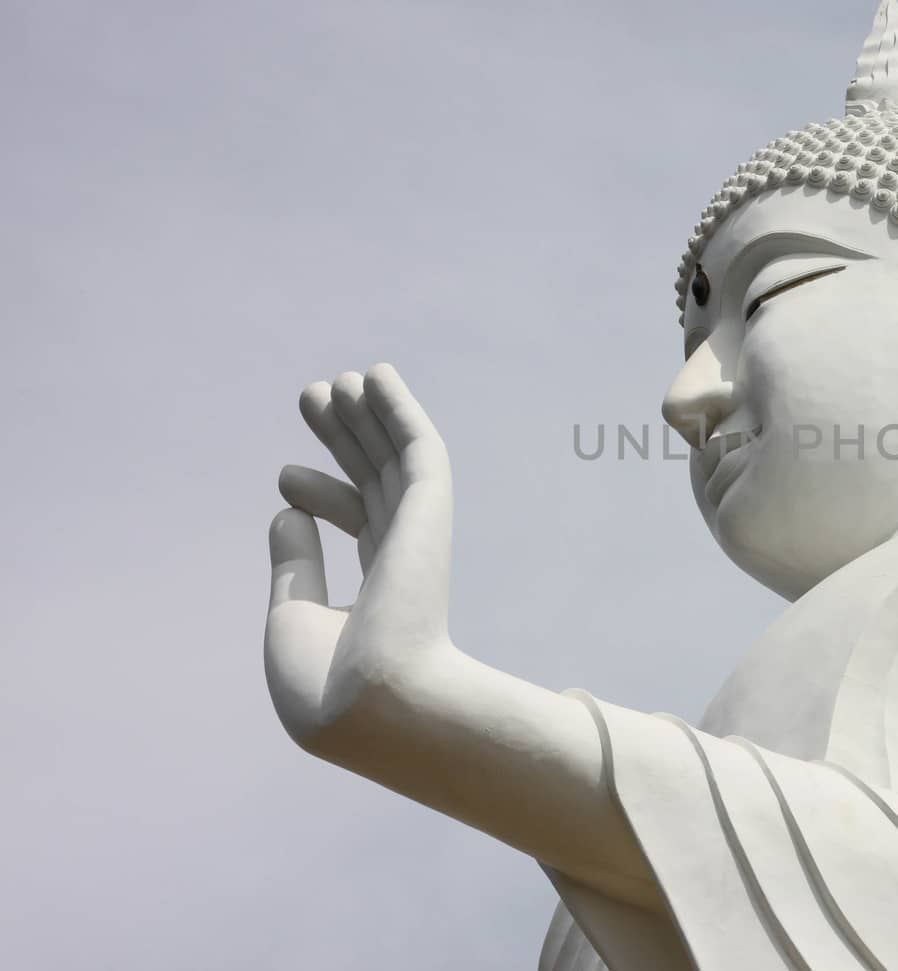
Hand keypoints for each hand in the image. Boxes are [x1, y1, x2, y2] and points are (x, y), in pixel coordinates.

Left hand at [265, 363, 452, 744]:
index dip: (321, 493)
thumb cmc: (329, 685)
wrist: (370, 704)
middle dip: (345, 438)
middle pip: (375, 478)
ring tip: (336, 380)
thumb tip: (283, 509)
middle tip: (314, 396)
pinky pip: (417, 446)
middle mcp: (404, 557)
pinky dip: (399, 409)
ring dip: (368, 415)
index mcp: (380, 592)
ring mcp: (417, 532)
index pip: (357, 523)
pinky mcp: (428, 510)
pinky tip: (377, 378)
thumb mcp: (296, 619)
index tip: (284, 476)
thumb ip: (294, 565)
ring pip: (394, 456)